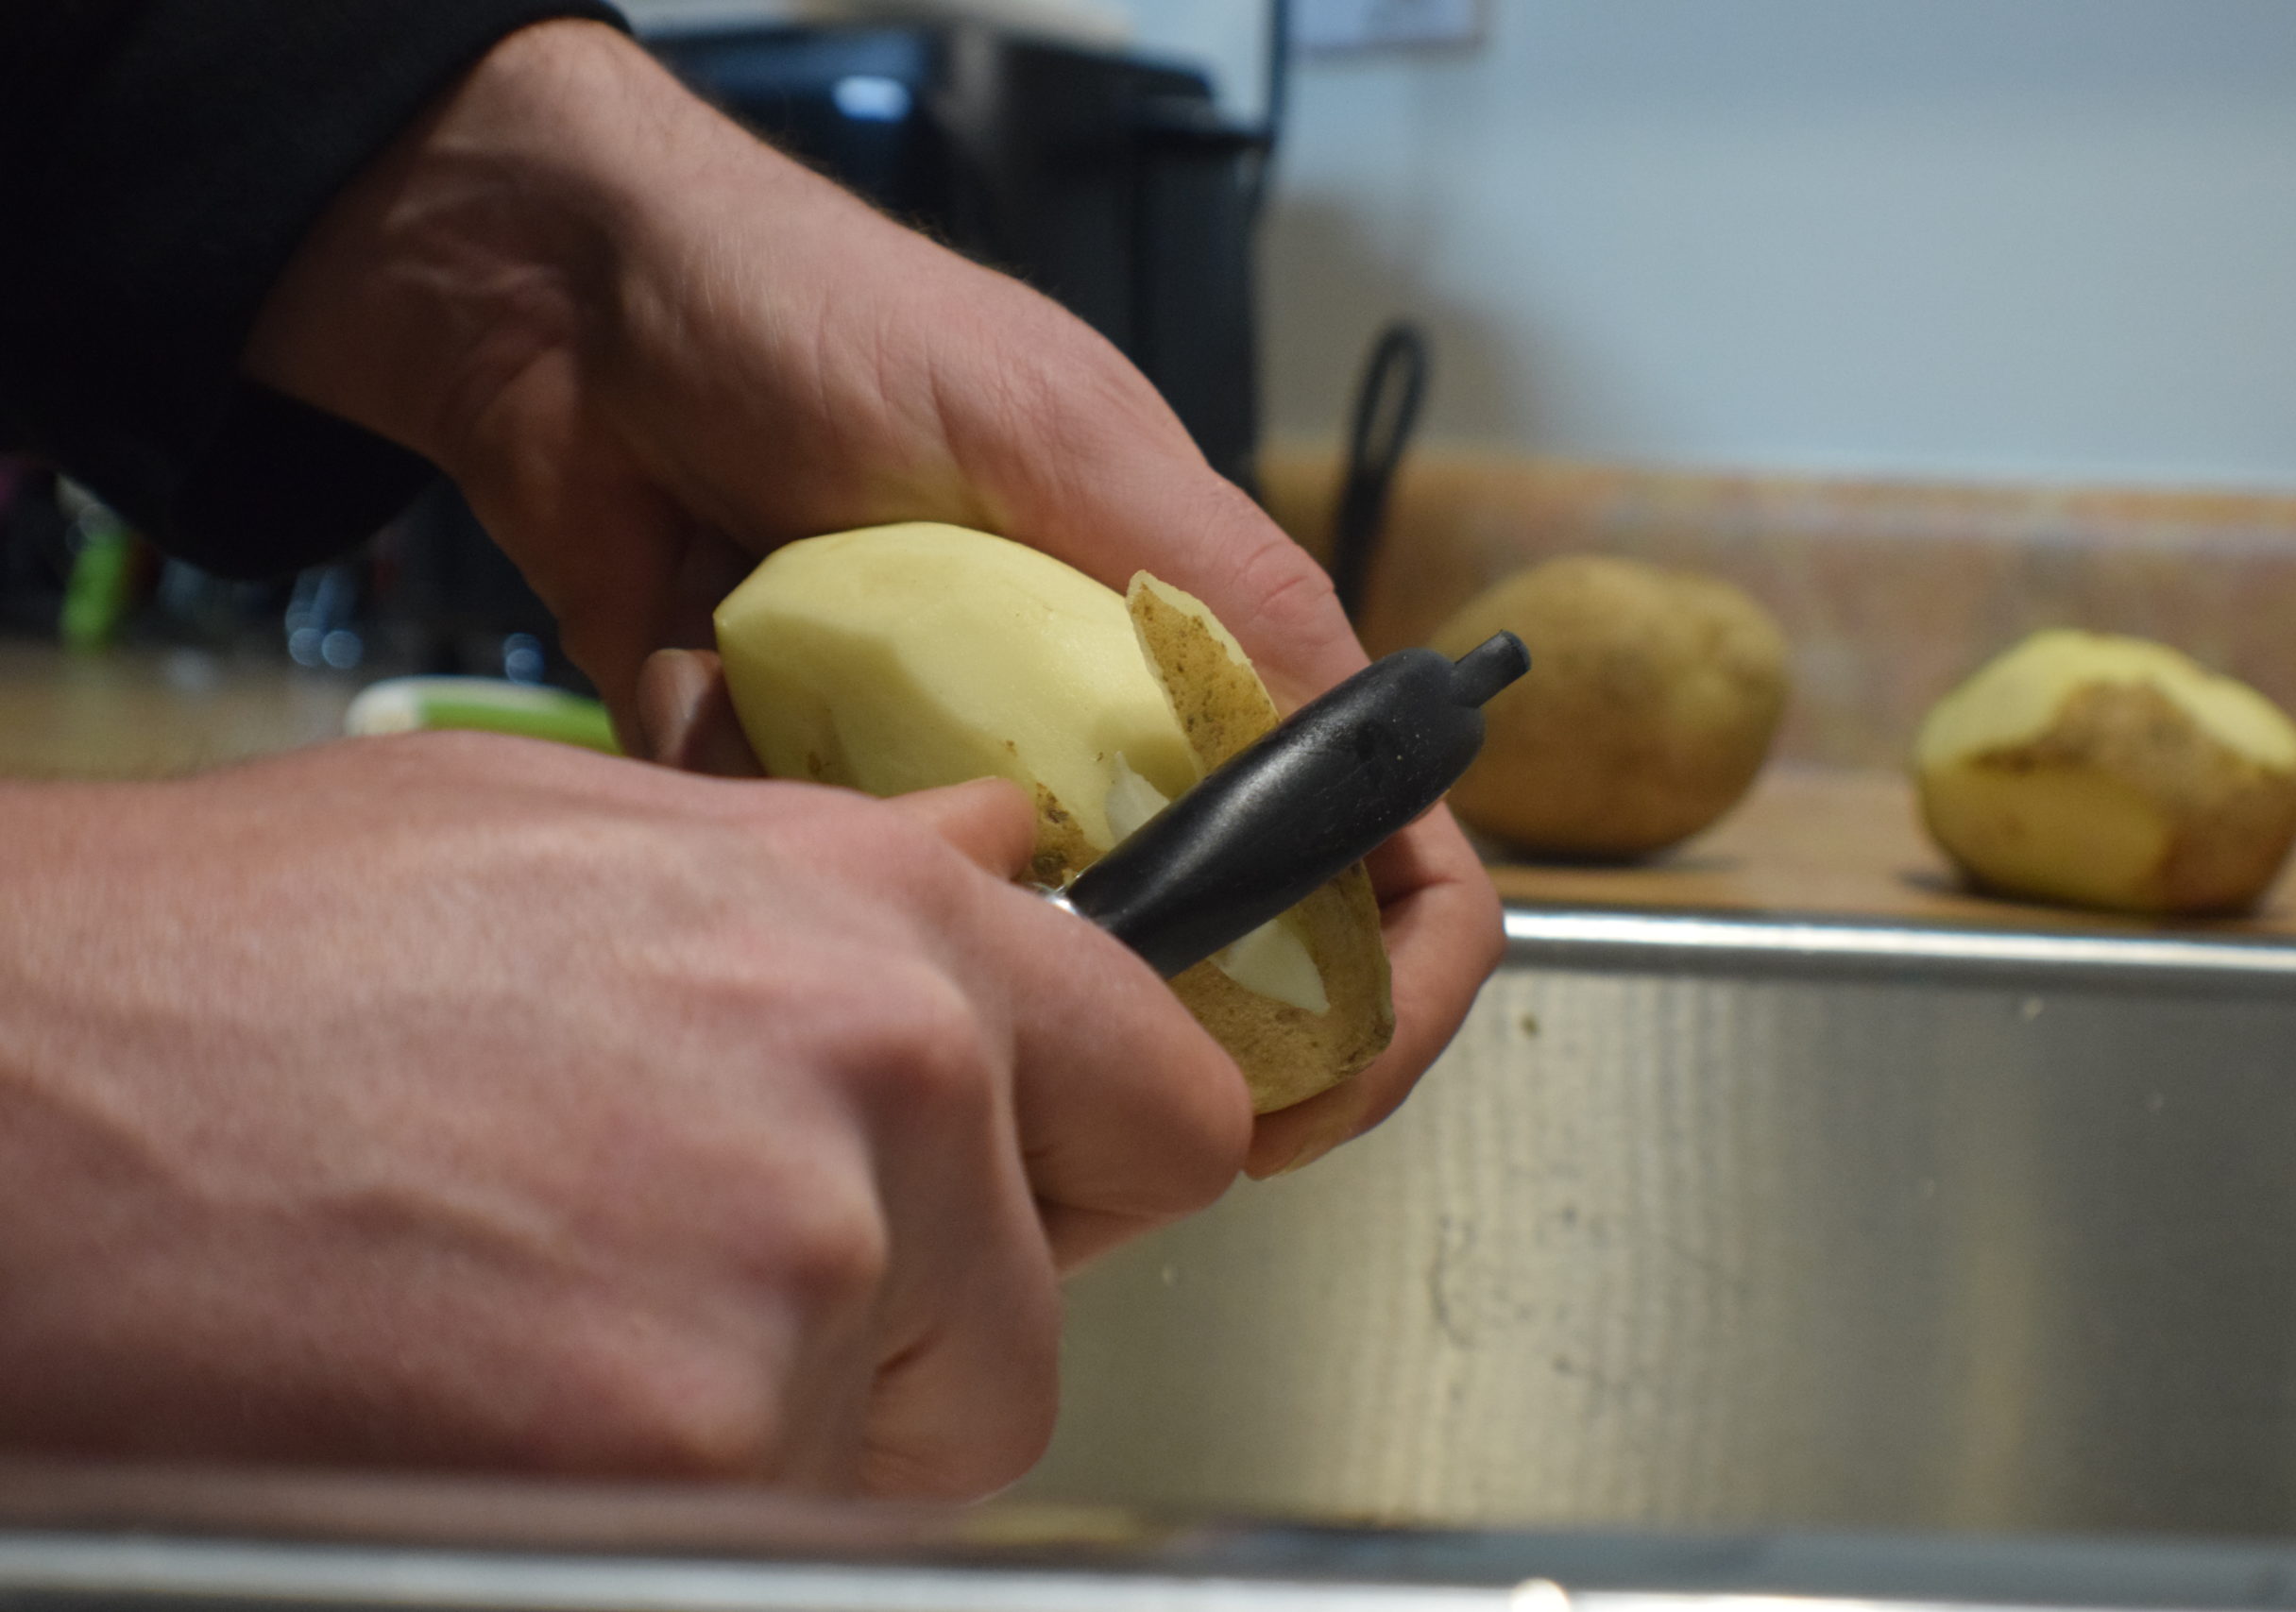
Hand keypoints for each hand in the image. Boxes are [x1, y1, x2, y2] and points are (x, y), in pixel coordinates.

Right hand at [0, 737, 1244, 1490]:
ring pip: (899, 1448)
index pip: (1164, 1101)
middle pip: (1031, 1321)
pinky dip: (663, 1499)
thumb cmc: (234, 972)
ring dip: (766, 1427)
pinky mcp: (697, 1456)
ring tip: (542, 1329)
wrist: (0, 1093)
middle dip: (901, 1338)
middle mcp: (882, 1074)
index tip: (1025, 1211)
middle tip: (680, 1292)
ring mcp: (800, 1271)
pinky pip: (777, 1521)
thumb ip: (827, 878)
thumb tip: (1003, 867)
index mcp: (872, 916)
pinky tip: (494, 1407)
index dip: (1087, 1177)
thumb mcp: (564, 841)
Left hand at [243, 21, 1501, 1169]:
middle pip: (1201, 943)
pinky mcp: (813, 796)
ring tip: (838, 829)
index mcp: (1191, 636)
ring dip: (938, 929)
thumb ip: (1218, 588)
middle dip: (1164, 1034)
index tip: (1331, 1084)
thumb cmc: (820, 318)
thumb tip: (1361, 749)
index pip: (1362, 827)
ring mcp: (947, 770)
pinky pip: (829, 898)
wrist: (559, 307)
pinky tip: (704, 701)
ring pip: (1008, 953)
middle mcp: (1091, 725)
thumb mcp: (1049, 429)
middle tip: (1097, 1098)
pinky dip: (766, 832)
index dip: (1387, 969)